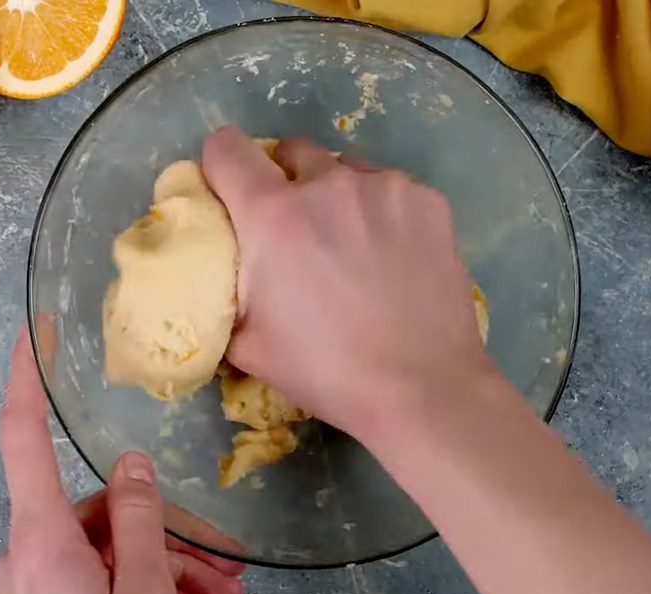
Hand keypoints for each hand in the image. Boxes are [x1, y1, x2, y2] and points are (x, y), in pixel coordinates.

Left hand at [0, 330, 240, 593]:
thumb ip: (139, 519)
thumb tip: (131, 463)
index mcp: (41, 545)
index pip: (22, 440)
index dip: (27, 381)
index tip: (36, 333)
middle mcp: (29, 560)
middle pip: (102, 514)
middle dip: (168, 534)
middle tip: (228, 567)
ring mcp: (38, 592)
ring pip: (112, 551)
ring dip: (170, 569)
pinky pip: (103, 582)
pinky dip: (149, 590)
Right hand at [203, 127, 488, 442]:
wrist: (422, 388)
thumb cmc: (328, 372)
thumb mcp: (248, 345)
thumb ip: (223, 294)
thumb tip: (223, 275)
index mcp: (274, 216)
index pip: (226, 148)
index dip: (221, 169)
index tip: (231, 196)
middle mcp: (329, 184)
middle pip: (291, 153)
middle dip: (284, 184)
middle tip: (297, 234)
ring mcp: (386, 188)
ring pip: (345, 170)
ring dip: (337, 197)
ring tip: (352, 247)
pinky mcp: (428, 201)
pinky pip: (390, 191)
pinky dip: (382, 212)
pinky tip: (393, 257)